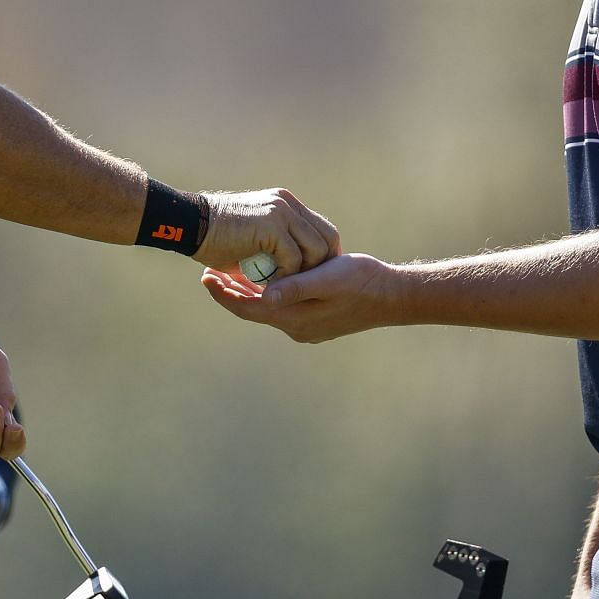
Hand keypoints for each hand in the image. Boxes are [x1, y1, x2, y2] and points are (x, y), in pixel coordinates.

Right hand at [196, 189, 339, 278]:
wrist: (189, 224)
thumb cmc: (215, 237)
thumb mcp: (254, 238)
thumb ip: (276, 247)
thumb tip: (291, 271)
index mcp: (286, 203)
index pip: (323, 229)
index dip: (324, 255)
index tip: (316, 278)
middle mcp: (287, 204)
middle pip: (328, 237)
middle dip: (322, 267)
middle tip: (308, 287)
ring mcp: (281, 212)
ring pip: (315, 250)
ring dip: (303, 274)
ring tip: (286, 287)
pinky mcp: (272, 225)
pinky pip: (293, 258)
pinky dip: (285, 277)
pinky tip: (269, 284)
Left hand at [201, 252, 399, 342]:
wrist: (392, 297)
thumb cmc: (362, 282)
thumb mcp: (328, 279)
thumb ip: (296, 287)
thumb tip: (265, 296)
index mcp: (295, 319)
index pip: (247, 308)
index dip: (224, 294)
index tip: (205, 277)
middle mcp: (296, 327)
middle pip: (253, 309)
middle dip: (230, 291)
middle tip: (209, 271)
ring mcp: (306, 325)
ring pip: (267, 307)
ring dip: (248, 291)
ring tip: (228, 272)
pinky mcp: (315, 319)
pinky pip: (282, 306)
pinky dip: (267, 292)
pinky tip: (263, 277)